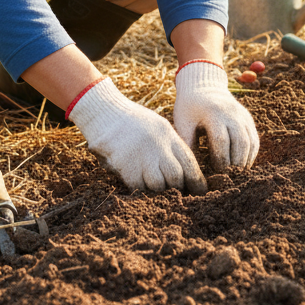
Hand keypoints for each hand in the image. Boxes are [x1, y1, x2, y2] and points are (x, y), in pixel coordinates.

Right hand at [68, 78, 206, 193]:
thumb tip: (182, 171)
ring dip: (156, 189)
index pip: (190, 162)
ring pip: (159, 185)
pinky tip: (135, 181)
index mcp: (168, 134)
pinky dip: (138, 188)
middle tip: (174, 193)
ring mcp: (143, 155)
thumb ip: (169, 145)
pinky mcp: (126, 165)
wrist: (104, 112)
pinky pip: (138, 186)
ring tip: (150, 184)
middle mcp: (159, 145)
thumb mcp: (156, 126)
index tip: (200, 191)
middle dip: (176, 187)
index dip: (197, 180)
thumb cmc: (130, 120)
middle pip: (176, 176)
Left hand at [173, 61, 259, 170]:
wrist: (203, 86)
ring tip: (236, 175)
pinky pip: (254, 139)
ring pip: (250, 142)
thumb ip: (187, 143)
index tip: (215, 174)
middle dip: (235, 163)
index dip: (220, 159)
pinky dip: (251, 154)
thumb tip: (190, 168)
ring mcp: (242, 115)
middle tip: (228, 178)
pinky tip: (243, 165)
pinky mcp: (247, 119)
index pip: (221, 140)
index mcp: (213, 113)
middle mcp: (231, 113)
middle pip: (240, 142)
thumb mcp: (183, 122)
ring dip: (245, 161)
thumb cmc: (189, 106)